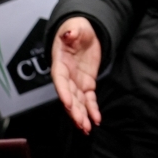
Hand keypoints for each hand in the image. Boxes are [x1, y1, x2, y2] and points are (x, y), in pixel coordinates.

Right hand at [51, 17, 101, 132]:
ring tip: (86, 129)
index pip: (60, 80)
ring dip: (82, 115)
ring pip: (78, 102)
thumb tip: (69, 33)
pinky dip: (92, 110)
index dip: (63, 92)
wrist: (83, 34)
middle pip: (69, 96)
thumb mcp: (75, 28)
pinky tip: (96, 120)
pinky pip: (89, 99)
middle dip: (74, 110)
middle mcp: (67, 76)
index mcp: (60, 63)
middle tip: (80, 123)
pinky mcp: (86, 84)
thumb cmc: (75, 30)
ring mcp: (76, 82)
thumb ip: (72, 32)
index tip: (67, 104)